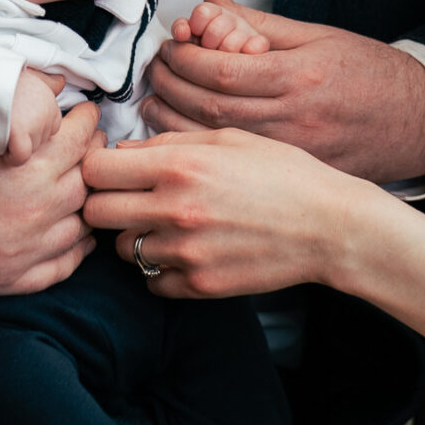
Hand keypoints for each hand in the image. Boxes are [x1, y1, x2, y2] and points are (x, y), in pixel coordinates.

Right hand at [0, 102, 101, 295]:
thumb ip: (19, 108)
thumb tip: (56, 84)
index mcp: (27, 168)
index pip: (81, 142)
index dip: (89, 126)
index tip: (89, 119)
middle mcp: (31, 211)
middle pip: (85, 185)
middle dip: (91, 164)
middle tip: (92, 151)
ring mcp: (19, 251)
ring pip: (78, 228)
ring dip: (86, 208)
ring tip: (86, 193)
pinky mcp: (3, 280)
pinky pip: (59, 269)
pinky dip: (75, 253)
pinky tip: (78, 239)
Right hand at [6, 67, 65, 162]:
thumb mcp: (27, 74)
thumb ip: (46, 82)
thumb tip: (60, 82)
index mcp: (49, 97)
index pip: (51, 126)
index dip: (32, 129)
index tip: (15, 122)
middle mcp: (47, 110)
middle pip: (42, 140)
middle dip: (24, 138)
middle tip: (5, 125)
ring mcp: (37, 122)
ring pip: (32, 149)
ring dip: (16, 145)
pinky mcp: (21, 132)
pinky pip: (21, 156)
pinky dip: (10, 156)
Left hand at [82, 124, 375, 297]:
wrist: (329, 226)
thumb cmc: (283, 173)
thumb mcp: (229, 138)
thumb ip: (171, 142)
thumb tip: (125, 152)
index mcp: (180, 165)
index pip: (96, 169)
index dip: (98, 167)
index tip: (113, 170)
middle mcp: (174, 209)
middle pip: (95, 212)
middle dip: (106, 203)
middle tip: (131, 199)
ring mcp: (185, 252)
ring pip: (121, 250)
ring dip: (135, 237)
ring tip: (167, 225)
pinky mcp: (199, 286)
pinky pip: (151, 282)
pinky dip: (161, 270)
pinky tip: (186, 252)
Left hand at [144, 0, 424, 184]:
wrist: (421, 125)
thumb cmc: (372, 76)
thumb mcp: (320, 37)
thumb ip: (258, 24)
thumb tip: (209, 2)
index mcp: (299, 79)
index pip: (220, 71)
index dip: (184, 59)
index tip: (169, 49)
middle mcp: (291, 124)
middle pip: (206, 111)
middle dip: (168, 90)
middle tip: (153, 74)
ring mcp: (291, 161)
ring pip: (213, 146)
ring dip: (169, 130)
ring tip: (152, 109)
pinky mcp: (293, 182)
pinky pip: (230, 179)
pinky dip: (192, 168)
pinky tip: (175, 156)